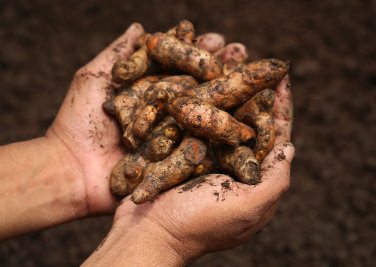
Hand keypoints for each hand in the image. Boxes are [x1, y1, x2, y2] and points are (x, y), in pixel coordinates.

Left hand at [45, 25, 231, 216]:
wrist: (72, 171)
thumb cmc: (77, 124)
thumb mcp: (93, 78)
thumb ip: (118, 53)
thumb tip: (139, 26)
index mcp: (147, 90)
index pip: (177, 64)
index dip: (195, 50)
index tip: (214, 37)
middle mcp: (163, 111)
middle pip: (195, 85)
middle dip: (218, 67)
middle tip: (240, 50)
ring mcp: (171, 135)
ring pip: (203, 111)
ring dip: (226, 93)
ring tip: (246, 73)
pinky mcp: (175, 159)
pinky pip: (201, 142)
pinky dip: (222, 129)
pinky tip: (243, 114)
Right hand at [108, 76, 293, 263]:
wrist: (148, 232)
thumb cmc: (198, 224)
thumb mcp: (248, 207)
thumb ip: (276, 178)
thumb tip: (291, 145)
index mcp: (253, 179)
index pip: (274, 137)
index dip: (280, 107)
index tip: (282, 77)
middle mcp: (231, 166)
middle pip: (247, 122)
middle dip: (251, 92)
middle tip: (252, 61)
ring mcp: (205, 158)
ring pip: (219, 117)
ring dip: (223, 91)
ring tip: (226, 61)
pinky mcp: (180, 153)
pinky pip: (193, 122)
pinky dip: (196, 102)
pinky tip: (196, 80)